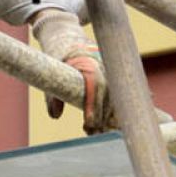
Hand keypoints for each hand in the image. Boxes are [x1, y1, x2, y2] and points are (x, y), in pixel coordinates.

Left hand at [32, 10, 114, 133]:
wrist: (72, 43)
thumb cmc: (60, 60)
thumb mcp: (52, 73)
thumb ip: (52, 94)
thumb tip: (55, 115)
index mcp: (89, 64)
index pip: (95, 87)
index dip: (93, 106)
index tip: (89, 124)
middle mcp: (104, 67)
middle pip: (108, 96)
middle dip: (102, 117)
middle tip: (93, 133)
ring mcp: (113, 72)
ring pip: (117, 98)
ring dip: (110, 117)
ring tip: (100, 132)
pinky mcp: (117, 77)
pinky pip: (123, 95)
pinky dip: (121, 109)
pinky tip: (118, 124)